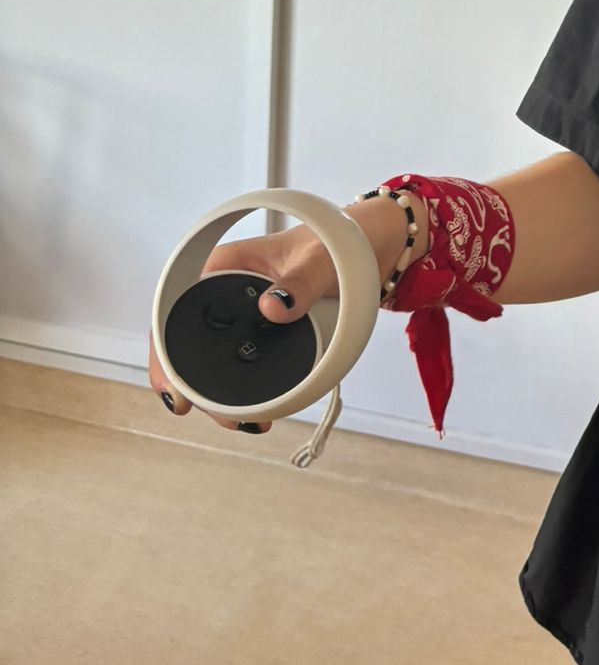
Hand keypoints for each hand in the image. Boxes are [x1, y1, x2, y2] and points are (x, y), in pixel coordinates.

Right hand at [147, 196, 417, 434]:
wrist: (367, 248)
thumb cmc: (336, 241)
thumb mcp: (320, 260)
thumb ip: (300, 282)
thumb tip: (273, 308)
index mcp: (223, 266)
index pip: (175, 311)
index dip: (165, 353)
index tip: (173, 390)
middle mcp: (224, 293)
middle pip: (190, 346)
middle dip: (195, 387)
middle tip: (222, 418)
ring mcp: (243, 317)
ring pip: (214, 363)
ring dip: (221, 397)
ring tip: (244, 423)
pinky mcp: (263, 334)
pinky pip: (244, 365)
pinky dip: (248, 392)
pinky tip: (260, 414)